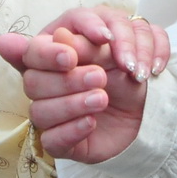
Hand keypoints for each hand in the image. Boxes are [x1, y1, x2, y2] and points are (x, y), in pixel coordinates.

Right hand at [0, 6, 168, 162]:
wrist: (145, 108)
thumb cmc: (123, 73)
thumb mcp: (113, 52)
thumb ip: (88, 43)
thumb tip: (60, 35)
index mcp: (52, 56)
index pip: (31, 52)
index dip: (47, 53)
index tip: (71, 56)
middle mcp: (44, 86)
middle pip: (33, 82)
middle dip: (68, 79)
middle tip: (99, 76)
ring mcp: (50, 115)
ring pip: (40, 111)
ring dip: (72, 104)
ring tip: (102, 98)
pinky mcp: (59, 142)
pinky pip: (51, 141)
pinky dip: (72, 130)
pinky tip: (91, 122)